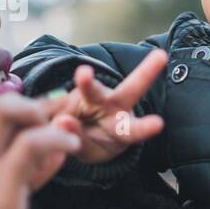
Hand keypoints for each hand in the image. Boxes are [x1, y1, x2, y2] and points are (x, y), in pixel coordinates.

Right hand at [49, 49, 166, 163]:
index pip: (135, 129)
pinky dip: (55, 106)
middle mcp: (114, 107)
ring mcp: (95, 96)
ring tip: (84, 74)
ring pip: (93, 88)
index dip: (146, 127)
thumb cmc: (91, 143)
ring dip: (88, 81)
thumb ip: (79, 140)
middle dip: (145, 74)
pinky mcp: (76, 90)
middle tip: (159, 57)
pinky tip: (50, 115)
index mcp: (122, 130)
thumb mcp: (87, 151)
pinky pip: (64, 97)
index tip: (158, 123)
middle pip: (131, 90)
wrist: (73, 132)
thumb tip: (63, 122)